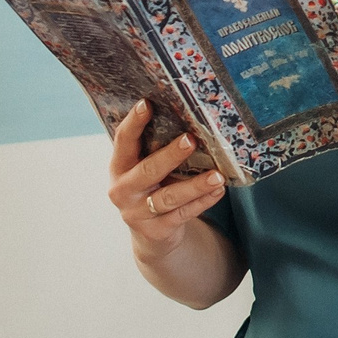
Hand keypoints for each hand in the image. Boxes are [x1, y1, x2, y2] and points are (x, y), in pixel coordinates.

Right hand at [108, 101, 225, 260]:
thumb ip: (155, 149)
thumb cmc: (152, 188)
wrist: (152, 234)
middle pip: (148, 170)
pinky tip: (218, 190)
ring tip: (217, 175)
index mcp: (119, 167)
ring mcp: (138, 213)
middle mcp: (123, 190)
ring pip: (170, 197)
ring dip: (195, 185)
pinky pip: (183, 214)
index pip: (123, 141)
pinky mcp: (157, 230)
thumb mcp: (145, 168)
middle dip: (171, 155)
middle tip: (191, 140)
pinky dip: (203, 202)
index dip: (134, 122)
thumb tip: (187, 117)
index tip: (147, 104)